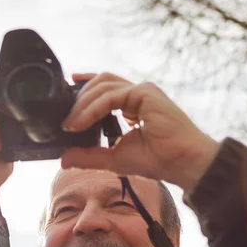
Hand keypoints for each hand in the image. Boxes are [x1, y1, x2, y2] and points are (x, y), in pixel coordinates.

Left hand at [61, 73, 219, 191]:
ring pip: (104, 85)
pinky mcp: (144, 93)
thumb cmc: (157, 160)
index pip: (105, 88)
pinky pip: (111, 96)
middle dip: (79, 98)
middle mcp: (138, 94)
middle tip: (66, 121)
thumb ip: (89, 156)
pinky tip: (82, 122)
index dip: (84, 87)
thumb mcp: (114, 159)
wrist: (182, 163)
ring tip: (71, 124)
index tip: (66, 92)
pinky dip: (93, 108)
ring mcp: (142, 91)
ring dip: (83, 104)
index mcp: (134, 105)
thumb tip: (64, 158)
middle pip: (101, 82)